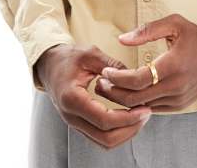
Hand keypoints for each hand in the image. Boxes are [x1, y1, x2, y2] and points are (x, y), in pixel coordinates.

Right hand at [34, 43, 152, 149]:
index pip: (104, 119)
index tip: (144, 109)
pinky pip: (100, 137)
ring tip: (142, 116)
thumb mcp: (90, 53)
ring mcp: (75, 123)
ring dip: (126, 133)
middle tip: (147, 113)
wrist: (49, 66)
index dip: (127, 118)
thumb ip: (111, 64)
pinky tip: (130, 118)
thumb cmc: (67, 58)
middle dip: (130, 129)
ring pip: (104, 142)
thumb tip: (133, 74)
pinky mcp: (80, 124)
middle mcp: (72, 116)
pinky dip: (117, 132)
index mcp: (73, 98)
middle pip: (106, 138)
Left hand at [94, 14, 196, 112]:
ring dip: (123, 99)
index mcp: (173, 65)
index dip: (117, 77)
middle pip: (135, 98)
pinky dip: (138, 103)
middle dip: (114, 92)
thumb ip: (147, 30)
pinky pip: (152, 108)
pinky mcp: (179, 106)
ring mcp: (178, 99)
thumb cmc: (196, 36)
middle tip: (101, 83)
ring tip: (110, 87)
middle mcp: (176, 86)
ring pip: (142, 106)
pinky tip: (128, 93)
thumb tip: (122, 38)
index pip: (137, 79)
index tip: (106, 71)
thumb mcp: (174, 24)